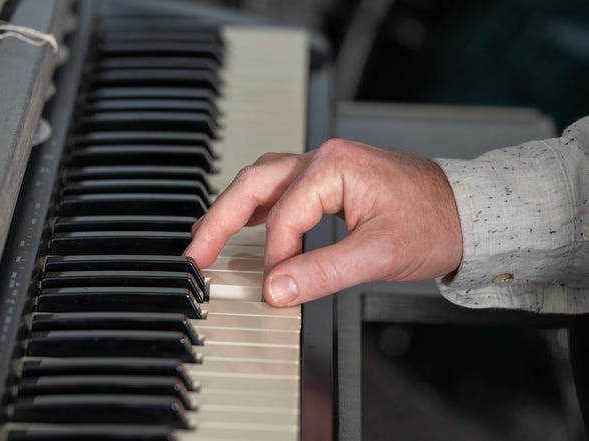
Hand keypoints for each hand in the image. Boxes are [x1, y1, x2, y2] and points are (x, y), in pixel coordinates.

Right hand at [184, 139, 462, 305]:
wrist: (467, 211)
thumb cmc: (433, 223)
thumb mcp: (378, 254)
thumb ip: (322, 272)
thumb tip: (276, 289)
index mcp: (333, 166)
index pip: (284, 216)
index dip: (275, 257)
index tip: (274, 288)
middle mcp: (322, 159)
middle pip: (253, 185)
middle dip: (219, 220)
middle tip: (195, 254)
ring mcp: (324, 167)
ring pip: (261, 183)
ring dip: (231, 210)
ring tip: (207, 239)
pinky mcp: (329, 180)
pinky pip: (281, 190)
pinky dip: (256, 209)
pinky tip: (244, 225)